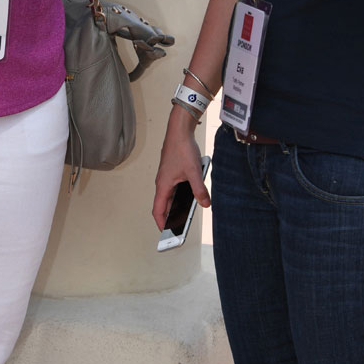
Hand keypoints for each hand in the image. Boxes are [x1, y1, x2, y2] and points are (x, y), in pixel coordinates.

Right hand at [152, 107, 210, 230]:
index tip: (166, 233)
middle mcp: (162, 182)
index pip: (158, 210)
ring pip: (171, 196)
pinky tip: (193, 193)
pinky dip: (182, 194)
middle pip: (165, 205)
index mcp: (163, 185)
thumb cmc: (181, 148)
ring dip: (178, 205)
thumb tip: (205, 204)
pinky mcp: (173, 171)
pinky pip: (176, 187)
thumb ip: (199, 190)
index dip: (161, 223)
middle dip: (172, 217)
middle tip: (180, 227)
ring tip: (187, 213)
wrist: (179, 130)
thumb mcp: (194, 172)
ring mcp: (167, 176)